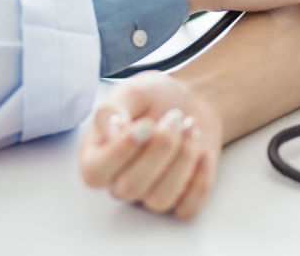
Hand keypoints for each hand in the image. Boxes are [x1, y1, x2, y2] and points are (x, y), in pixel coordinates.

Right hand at [79, 72, 221, 218]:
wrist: (189, 100)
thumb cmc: (154, 97)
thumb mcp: (131, 90)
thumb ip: (113, 108)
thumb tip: (111, 130)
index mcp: (97, 155)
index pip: (95, 173)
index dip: (122, 151)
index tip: (146, 124)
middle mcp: (119, 181)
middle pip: (131, 187)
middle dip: (161, 147)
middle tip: (175, 117)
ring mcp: (149, 193)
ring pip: (160, 199)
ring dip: (183, 157)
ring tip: (191, 126)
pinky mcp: (180, 198)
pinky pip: (187, 209)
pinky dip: (200, 180)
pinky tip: (204, 152)